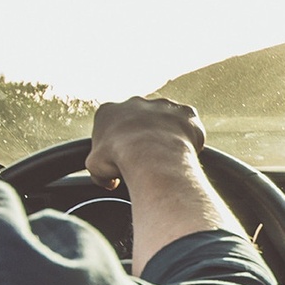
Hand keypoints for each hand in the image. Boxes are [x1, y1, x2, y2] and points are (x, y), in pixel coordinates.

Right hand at [85, 96, 206, 184]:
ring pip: (165, 121)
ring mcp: (163, 105)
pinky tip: (184, 155)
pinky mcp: (185, 113)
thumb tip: (109, 182)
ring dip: (165, 137)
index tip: (121, 161)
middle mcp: (136, 102)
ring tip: (165, 160)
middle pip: (138, 121)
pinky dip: (188, 138)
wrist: (151, 154)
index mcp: (109, 111)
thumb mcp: (96, 169)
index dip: (116, 146)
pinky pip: (188, 125)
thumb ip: (101, 172)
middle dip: (141, 138)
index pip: (110, 127)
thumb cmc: (119, 160)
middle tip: (145, 161)